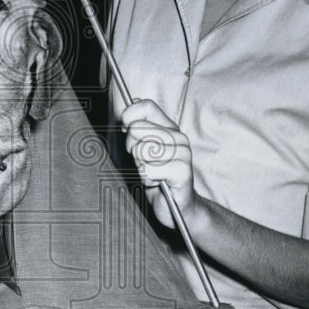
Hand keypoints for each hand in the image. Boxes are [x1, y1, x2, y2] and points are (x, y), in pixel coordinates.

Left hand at [120, 99, 197, 227]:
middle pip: (136, 128)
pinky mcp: (182, 170)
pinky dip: (147, 178)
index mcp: (169, 127)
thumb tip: (132, 101)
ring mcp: (183, 152)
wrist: (178, 207)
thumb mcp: (143, 149)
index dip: (129, 117)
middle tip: (144, 161)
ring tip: (152, 173)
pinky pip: (148, 169)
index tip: (126, 131)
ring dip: (140, 166)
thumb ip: (138, 127)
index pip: (145, 106)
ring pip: (141, 150)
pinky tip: (156, 182)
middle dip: (132, 148)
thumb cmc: (157, 177)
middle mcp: (178, 136)